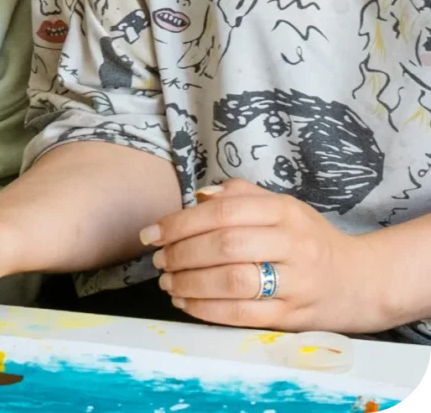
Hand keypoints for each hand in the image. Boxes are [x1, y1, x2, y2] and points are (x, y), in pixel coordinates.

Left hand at [142, 179, 387, 332]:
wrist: (361, 281)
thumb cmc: (310, 240)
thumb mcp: (284, 207)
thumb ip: (242, 195)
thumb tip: (199, 196)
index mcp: (285, 211)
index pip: (224, 211)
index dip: (181, 221)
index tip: (153, 232)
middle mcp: (292, 244)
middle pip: (225, 244)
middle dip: (182, 252)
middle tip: (158, 258)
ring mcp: (296, 283)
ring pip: (233, 281)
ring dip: (190, 282)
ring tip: (167, 281)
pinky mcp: (294, 317)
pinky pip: (243, 314)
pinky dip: (207, 309)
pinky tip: (186, 302)